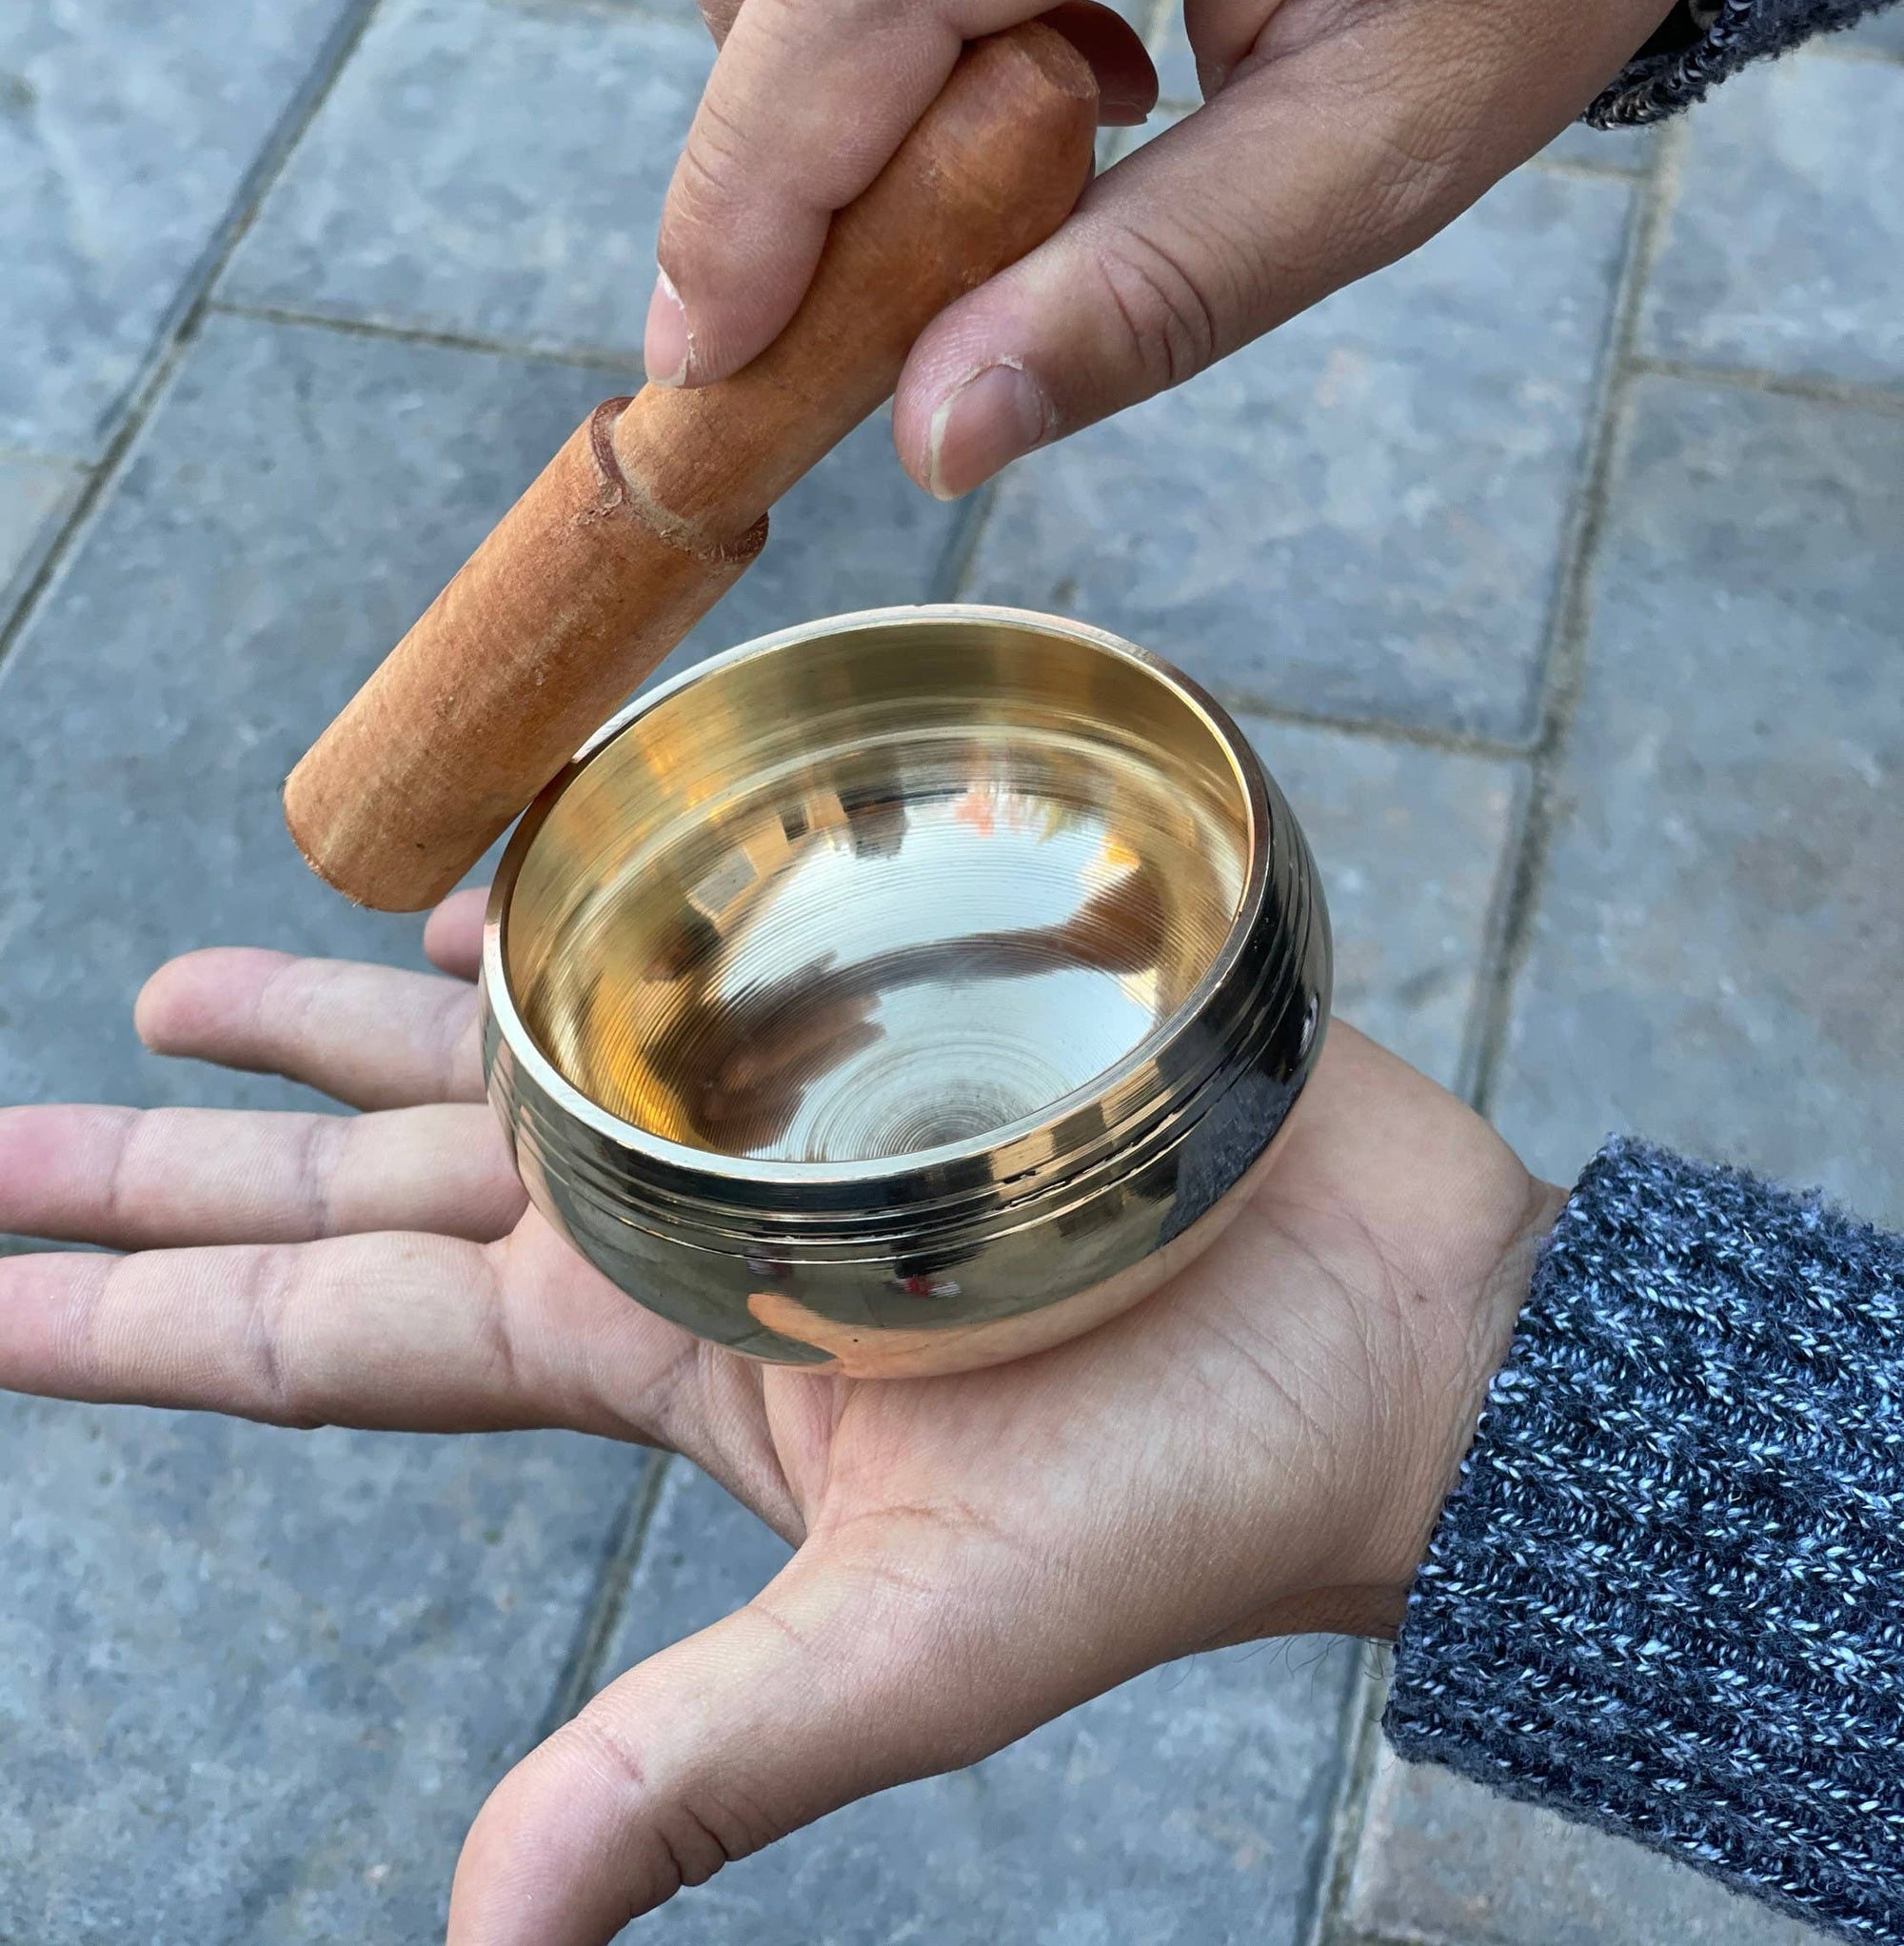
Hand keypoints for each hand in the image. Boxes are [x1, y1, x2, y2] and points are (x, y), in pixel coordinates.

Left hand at [0, 897, 1561, 1943]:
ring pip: (485, 1049)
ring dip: (330, 1024)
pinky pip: (676, 921)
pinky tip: (475, 883)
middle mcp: (665, 1224)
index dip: (131, 1314)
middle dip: (171, 1154)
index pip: (319, 1331)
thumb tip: (487, 1932)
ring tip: (178, 984)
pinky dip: (566, 898)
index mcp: (636, 1351)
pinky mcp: (881, 990)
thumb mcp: (922, 1645)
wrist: (1397, 1347)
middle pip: (358, 1180)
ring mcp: (769, 1103)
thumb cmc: (1185, 1506)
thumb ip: (703, 1761)